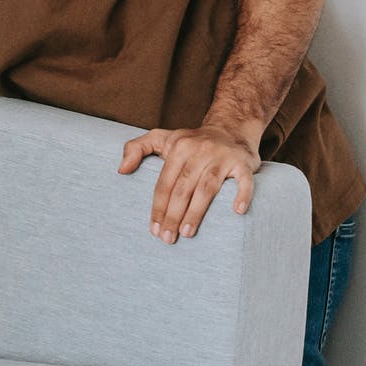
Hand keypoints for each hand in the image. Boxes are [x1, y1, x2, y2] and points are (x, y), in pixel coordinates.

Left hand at [118, 125, 260, 242]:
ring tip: (187, 233)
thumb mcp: (159, 138)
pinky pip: (244, 180)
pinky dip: (242, 194)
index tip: (154, 229)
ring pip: (207, 188)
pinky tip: (237, 212)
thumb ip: (134, 149)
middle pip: (183, 189)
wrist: (230, 128)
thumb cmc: (190, 141)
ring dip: (196, 212)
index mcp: (178, 148)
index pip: (164, 183)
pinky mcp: (243, 163)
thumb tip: (121, 170)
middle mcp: (199, 151)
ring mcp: (222, 157)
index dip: (158, 207)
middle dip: (173, 215)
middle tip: (168, 238)